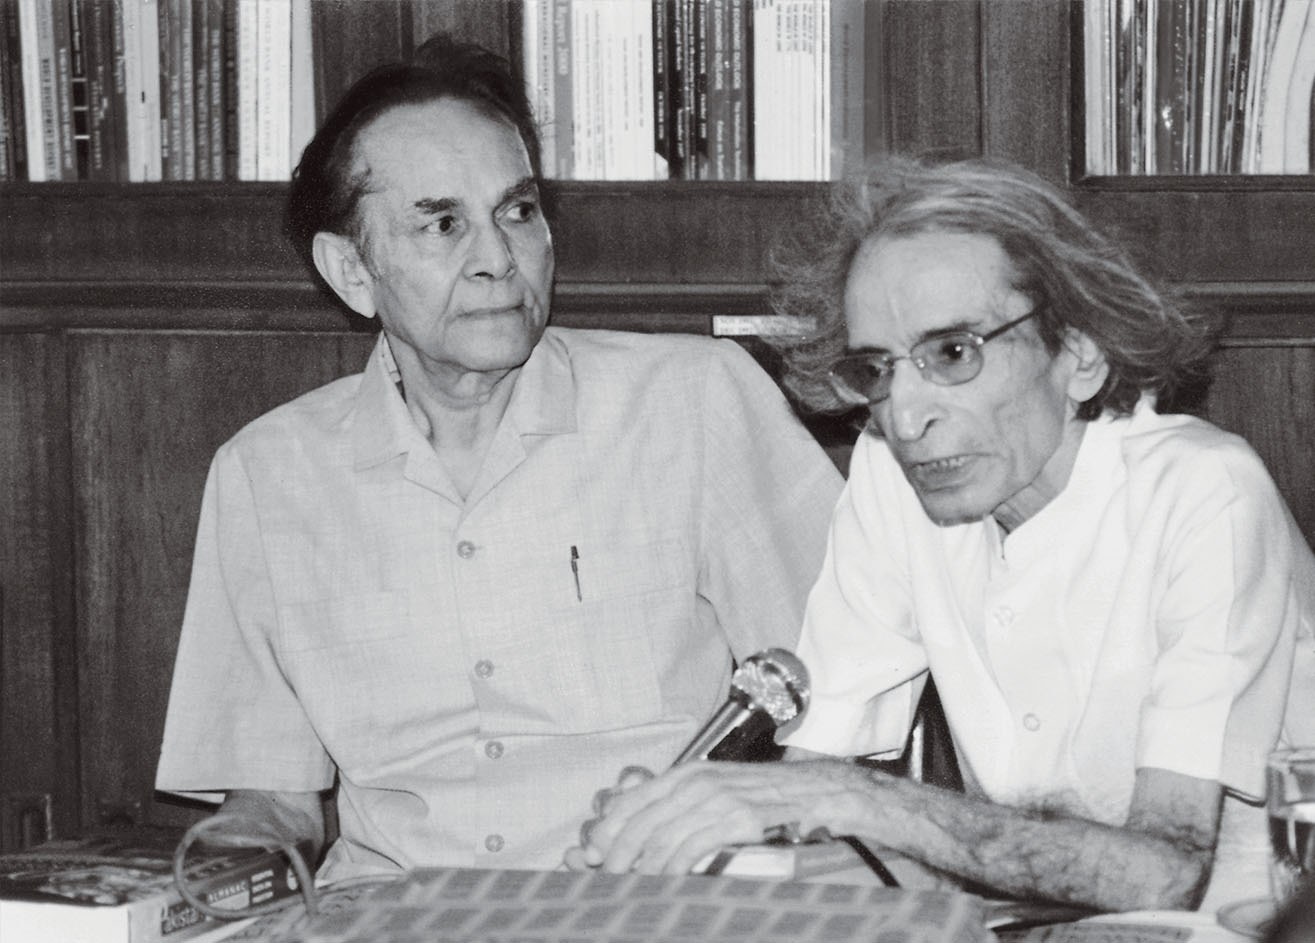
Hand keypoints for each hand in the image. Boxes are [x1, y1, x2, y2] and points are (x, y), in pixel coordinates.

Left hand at [570, 759, 868, 874]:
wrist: (812, 791)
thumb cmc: (761, 794)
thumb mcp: (715, 788)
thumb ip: (680, 802)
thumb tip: (644, 828)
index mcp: (686, 773)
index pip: (631, 800)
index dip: (608, 829)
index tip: (594, 853)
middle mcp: (696, 782)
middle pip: (640, 822)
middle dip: (617, 854)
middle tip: (605, 877)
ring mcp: (715, 800)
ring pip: (661, 838)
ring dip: (640, 867)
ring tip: (628, 886)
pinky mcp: (735, 820)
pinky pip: (691, 848)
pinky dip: (671, 869)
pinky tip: (663, 882)